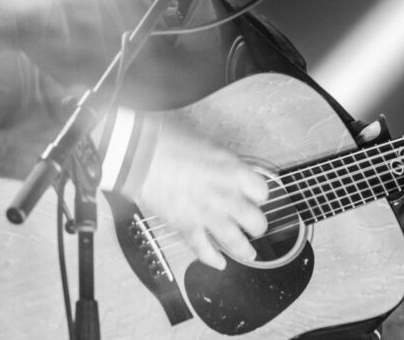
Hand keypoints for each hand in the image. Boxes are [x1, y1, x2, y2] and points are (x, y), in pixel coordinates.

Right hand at [125, 119, 267, 269]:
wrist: (141, 154)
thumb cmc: (169, 140)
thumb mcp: (207, 144)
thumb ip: (223, 163)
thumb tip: (227, 171)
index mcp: (233, 171)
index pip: (261, 191)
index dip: (258, 195)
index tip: (254, 196)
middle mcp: (227, 196)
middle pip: (256, 221)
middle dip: (256, 225)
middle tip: (253, 226)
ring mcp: (208, 214)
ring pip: (236, 242)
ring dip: (244, 250)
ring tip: (248, 254)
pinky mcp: (187, 227)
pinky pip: (205, 251)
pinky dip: (213, 260)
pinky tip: (219, 263)